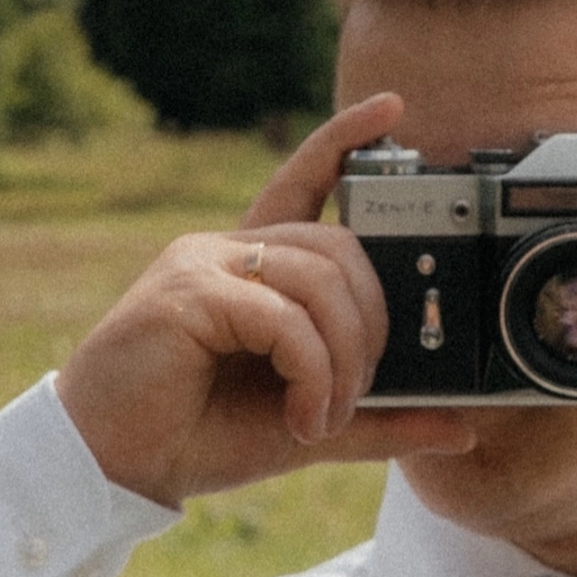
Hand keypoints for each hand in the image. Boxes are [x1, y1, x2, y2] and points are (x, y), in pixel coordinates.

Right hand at [56, 95, 472, 505]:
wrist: (115, 467)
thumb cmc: (199, 434)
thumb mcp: (308, 426)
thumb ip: (378, 419)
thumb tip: (461, 427)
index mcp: (252, 268)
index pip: (304, 182)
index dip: (346, 142)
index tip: (392, 109)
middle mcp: (226, 251)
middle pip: (338, 248)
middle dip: (370, 326)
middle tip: (354, 394)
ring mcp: (202, 264)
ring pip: (318, 280)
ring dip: (342, 359)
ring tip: (322, 414)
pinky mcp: (186, 295)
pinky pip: (281, 316)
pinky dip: (309, 371)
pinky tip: (300, 415)